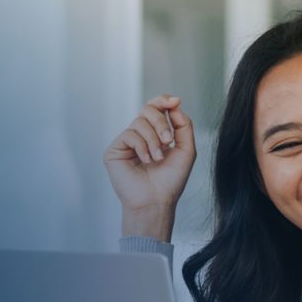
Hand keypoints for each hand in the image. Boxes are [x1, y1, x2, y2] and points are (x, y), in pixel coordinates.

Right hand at [103, 95, 196, 239]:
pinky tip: (146, 160)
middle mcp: (141, 136)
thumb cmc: (171, 180)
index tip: (175, 101)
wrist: (156, 201)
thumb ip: (184, 126)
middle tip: (168, 141)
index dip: (164, 101)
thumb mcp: (186, 150)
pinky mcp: (115, 150)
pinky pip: (129, 134)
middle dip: (161, 122)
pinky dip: (142, 146)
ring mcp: (127, 142)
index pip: (157, 108)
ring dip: (153, 140)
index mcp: (157, 134)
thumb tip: (175, 105)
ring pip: (140, 122)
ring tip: (158, 159)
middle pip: (148, 109)